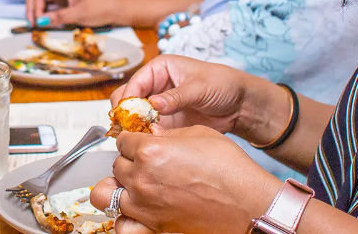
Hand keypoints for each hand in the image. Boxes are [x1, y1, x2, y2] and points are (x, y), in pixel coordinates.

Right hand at [25, 0, 116, 26]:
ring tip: (35, 24)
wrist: (113, 10)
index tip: (38, 22)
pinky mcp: (64, 3)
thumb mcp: (78, 14)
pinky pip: (48, 5)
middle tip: (31, 23)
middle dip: (31, 7)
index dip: (35, 7)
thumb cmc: (99, 9)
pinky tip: (44, 22)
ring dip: (35, 10)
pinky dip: (43, 13)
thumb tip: (40, 21)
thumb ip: (59, 17)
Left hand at [90, 126, 278, 233]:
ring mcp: (145, 205)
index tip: (139, 142)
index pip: (123, 140)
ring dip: (120, 186)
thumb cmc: (230, 170)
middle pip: (116, 165)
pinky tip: (136, 210)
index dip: (133, 139)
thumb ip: (168, 134)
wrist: (249, 204)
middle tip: (144, 162)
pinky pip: (122, 225)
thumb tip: (153, 133)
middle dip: (128, 161)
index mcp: (150, 150)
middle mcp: (142, 178)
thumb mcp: (198, 134)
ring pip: (108, 193)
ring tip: (135, 184)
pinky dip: (124, 218)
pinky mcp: (154, 226)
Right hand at [111, 55, 250, 131]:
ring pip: (135, 117)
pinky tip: (149, 144)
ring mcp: (158, 106)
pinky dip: (145, 137)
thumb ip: (177, 96)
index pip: (135, 82)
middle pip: (129, 99)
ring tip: (137, 139)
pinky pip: (148, 130)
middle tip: (128, 129)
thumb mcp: (199, 87)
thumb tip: (154, 103)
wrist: (239, 104)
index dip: (129, 98)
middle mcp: (155, 86)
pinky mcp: (165, 123)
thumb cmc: (221, 84)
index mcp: (159, 69)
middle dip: (126, 113)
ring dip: (133, 127)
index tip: (126, 115)